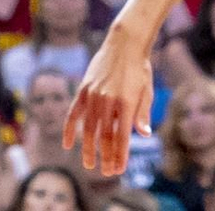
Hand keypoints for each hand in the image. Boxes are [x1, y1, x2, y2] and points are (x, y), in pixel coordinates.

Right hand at [64, 21, 154, 174]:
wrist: (124, 42)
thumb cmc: (139, 68)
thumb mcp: (146, 90)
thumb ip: (142, 114)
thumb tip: (144, 135)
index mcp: (126, 102)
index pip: (122, 137)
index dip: (120, 156)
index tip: (119, 170)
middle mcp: (108, 100)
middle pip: (105, 136)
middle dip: (106, 157)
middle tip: (107, 172)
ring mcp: (94, 94)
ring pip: (89, 128)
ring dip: (89, 149)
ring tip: (90, 164)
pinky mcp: (84, 89)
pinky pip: (73, 113)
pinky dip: (69, 129)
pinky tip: (67, 144)